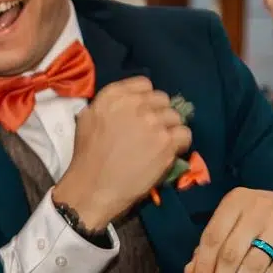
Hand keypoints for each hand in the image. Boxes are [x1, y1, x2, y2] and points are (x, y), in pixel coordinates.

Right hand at [52, 77, 191, 230]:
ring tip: (159, 145)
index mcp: (113, 96)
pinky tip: (169, 152)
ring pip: (175, 117)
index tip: (142, 113)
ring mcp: (153, 123)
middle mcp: (136, 104)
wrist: (93, 187)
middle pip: (162, 100)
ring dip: (170, 129)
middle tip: (151, 131)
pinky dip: (180, 143)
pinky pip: (185, 134)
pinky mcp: (166, 143)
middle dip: (159, 113)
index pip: (144, 84)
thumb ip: (109, 104)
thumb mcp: (88, 119)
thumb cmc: (87, 157)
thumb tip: (127, 103)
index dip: (146, 99)